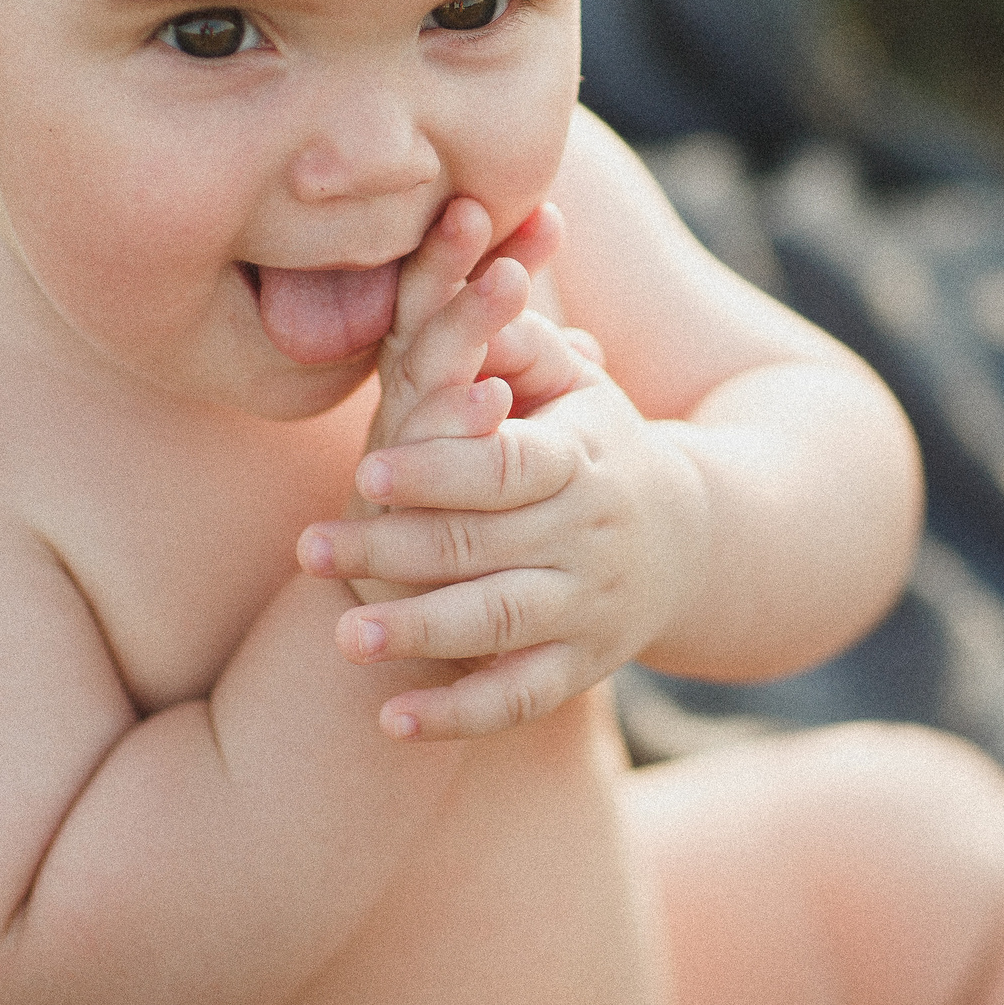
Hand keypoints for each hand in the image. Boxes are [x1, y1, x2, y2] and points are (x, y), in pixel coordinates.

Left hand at [297, 199, 703, 740]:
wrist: (693, 540)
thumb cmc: (596, 443)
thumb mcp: (575, 386)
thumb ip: (515, 344)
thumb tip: (469, 281)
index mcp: (581, 459)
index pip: (508, 466)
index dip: (442, 470)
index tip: (368, 471)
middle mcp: (587, 536)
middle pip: (486, 548)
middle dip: (395, 552)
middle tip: (310, 549)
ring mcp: (587, 608)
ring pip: (501, 625)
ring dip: (422, 634)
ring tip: (344, 638)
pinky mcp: (580, 667)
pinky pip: (521, 698)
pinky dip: (460, 715)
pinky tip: (394, 723)